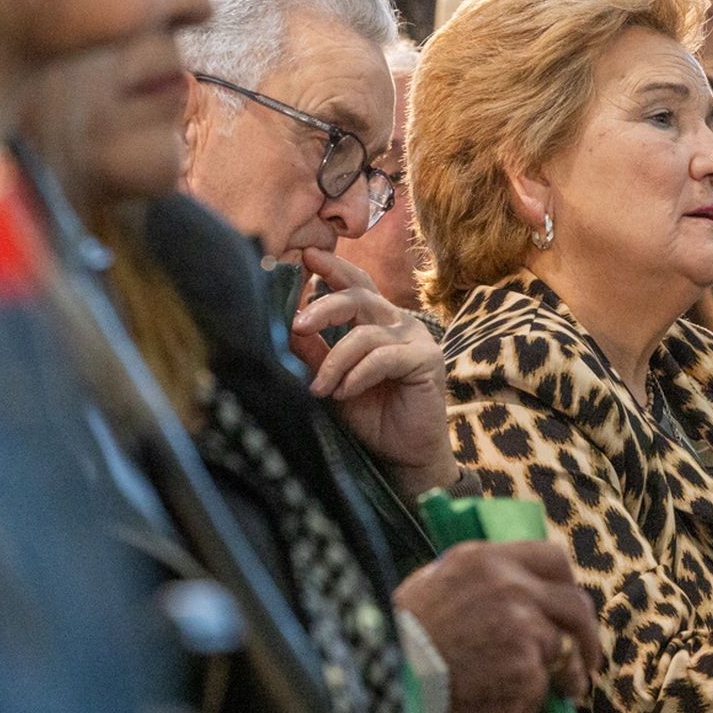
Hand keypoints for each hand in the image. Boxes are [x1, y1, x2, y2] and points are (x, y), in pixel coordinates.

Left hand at [289, 248, 457, 497]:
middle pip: (358, 296)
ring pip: (365, 332)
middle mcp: (398, 322)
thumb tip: (286, 324)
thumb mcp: (332, 381)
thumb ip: (314, 352)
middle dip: (324, 307)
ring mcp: (416, 339)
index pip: (356, 283)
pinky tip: (345, 393)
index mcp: (377, 321)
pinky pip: (383, 357)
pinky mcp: (427, 360)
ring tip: (321, 389)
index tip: (307, 257)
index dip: (333, 267)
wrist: (405, 456)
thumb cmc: (372, 416)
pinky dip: (358, 375)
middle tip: (298, 325)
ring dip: (335, 361)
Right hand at [394, 541, 602, 712]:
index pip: (553, 557)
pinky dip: (529, 707)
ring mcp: (520, 623)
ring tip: (561, 693)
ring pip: (565, 649)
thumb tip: (513, 586)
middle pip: (574, 604)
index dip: (568, 585)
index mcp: (486, 559)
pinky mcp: (523, 664)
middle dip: (587, 636)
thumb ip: (479, 579)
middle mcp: (509, 584)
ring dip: (566, 676)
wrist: (388, 673)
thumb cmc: (401, 635)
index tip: (570, 608)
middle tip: (586, 658)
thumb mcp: (434, 583)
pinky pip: (541, 688)